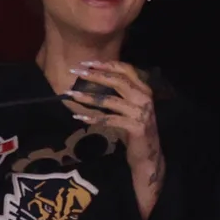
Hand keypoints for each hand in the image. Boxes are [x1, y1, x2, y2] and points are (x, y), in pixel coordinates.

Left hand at [68, 61, 164, 219]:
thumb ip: (117, 93)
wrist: (147, 155)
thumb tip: (92, 80)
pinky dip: (93, 117)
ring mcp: (141, 112)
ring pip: (110, 100)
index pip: (125, 69)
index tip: (86, 63)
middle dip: (95, 75)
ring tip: (72, 94)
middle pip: (117, 80)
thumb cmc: (134, 130)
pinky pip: (109, 119)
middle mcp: (145, 97)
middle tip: (75, 72)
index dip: (105, 64)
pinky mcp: (136, 126)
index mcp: (144, 89)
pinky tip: (79, 116)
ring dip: (89, 96)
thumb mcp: (128, 107)